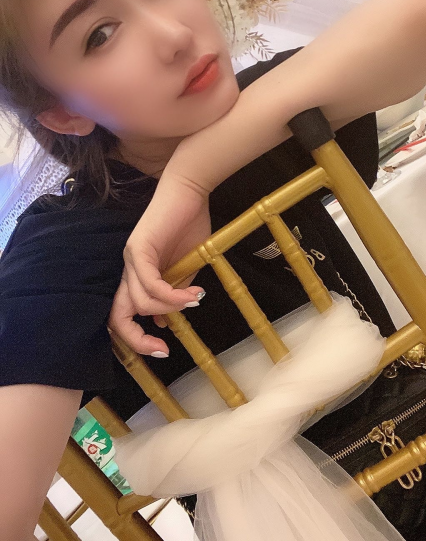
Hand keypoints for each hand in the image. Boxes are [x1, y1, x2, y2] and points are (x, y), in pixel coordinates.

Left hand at [108, 175, 210, 355]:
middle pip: (117, 316)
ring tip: (193, 300)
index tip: (164, 349)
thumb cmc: (191, 224)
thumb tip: (167, 322)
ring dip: (170, 308)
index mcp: (137, 275)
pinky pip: (150, 284)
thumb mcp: (187, 269)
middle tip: (163, 348)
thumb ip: (175, 294)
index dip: (137, 339)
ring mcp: (130, 259)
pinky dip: (171, 296)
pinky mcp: (138, 249)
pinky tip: (191, 294)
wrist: (190, 192)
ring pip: (140, 302)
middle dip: (137, 340)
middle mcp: (127, 269)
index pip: (123, 316)